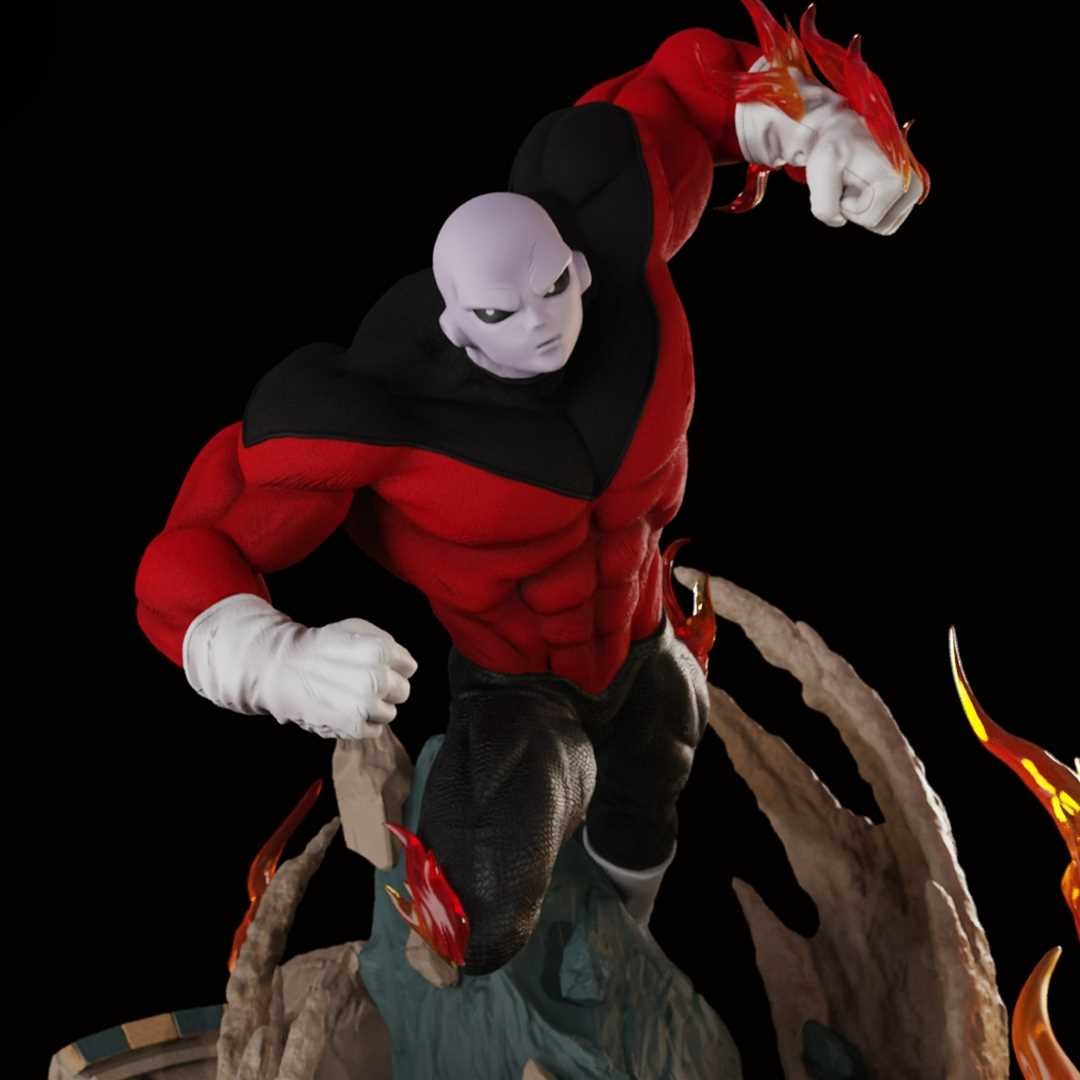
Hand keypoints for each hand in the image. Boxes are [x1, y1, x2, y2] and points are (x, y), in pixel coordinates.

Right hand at [183, 594, 417, 739]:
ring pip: (390, 712)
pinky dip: (363, 724)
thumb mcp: (356, 628)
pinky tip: (345, 710)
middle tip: (361, 683)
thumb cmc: (322, 647)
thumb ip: (386, 642)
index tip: (372, 666)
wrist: (283, 669)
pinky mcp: (354, 726)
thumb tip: (407, 665)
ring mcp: (365, 704)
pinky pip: (375, 730)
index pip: (409, 667)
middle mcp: (376, 678)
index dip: (392, 667)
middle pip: (403, 691)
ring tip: (350, 697)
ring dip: (375, 708)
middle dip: (386, 688)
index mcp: (380, 650)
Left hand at [735, 64, 921, 235]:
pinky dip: (871, 206)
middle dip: (857, 208)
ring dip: (863, 207)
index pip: (868, 220)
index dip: (847, 206)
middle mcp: (914, 185)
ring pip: (883, 224)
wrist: (842, 126)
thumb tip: (838, 221)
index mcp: (897, 180)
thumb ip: (824, 205)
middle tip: (850, 179)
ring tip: (857, 180)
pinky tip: (864, 183)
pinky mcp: (911, 191)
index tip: (844, 179)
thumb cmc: (832, 145)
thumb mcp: (821, 169)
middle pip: (878, 225)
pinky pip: (887, 219)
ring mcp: (915, 189)